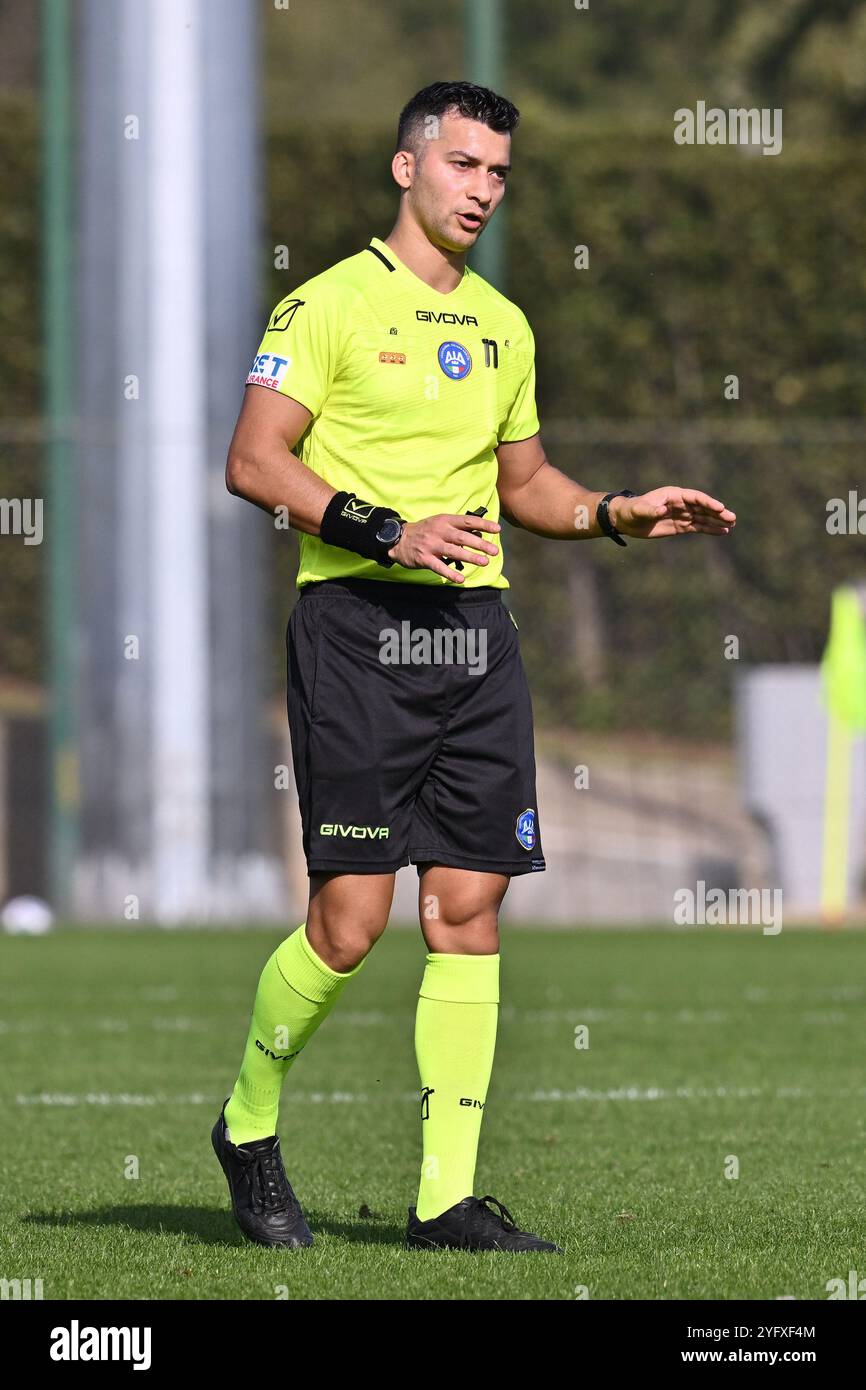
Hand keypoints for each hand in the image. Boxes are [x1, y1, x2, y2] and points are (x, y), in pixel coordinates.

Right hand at [388, 513, 500, 582]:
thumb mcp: (440, 523)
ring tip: (484, 562)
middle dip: (480, 544)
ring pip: (453, 551)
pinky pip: (439, 567)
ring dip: (470, 557)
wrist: (398, 539)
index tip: (497, 529)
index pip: (467, 521)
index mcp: (445, 521)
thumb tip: (479, 536)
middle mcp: (439, 531)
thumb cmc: (424, 531)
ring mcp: (431, 545)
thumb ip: (459, 529)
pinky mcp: (424, 558)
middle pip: (463, 537)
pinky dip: (450, 573)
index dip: (483, 524)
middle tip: (494, 551)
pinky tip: (460, 579)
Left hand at [610, 487, 735, 538]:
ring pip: (703, 517)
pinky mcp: (680, 526)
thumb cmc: (631, 511)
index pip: (695, 497)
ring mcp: (682, 515)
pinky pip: (698, 527)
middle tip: (732, 518)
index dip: (707, 502)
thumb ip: (650, 509)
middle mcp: (681, 503)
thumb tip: (662, 510)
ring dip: (717, 521)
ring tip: (732, 524)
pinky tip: (723, 531)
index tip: (719, 507)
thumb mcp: (638, 510)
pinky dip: (710, 529)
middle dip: (718, 512)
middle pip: (703, 507)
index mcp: (673, 495)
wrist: (626, 520)